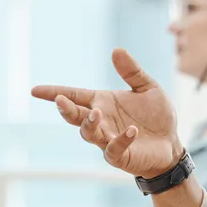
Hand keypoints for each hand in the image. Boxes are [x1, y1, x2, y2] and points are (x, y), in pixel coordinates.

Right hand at [32, 49, 184, 178]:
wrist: (170, 144)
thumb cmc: (156, 116)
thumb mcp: (148, 88)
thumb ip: (132, 72)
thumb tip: (116, 50)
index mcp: (102, 102)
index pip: (74, 96)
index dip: (54, 93)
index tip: (35, 90)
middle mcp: (101, 121)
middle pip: (75, 116)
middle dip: (66, 109)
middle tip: (60, 101)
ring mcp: (108, 140)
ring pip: (89, 133)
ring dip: (89, 124)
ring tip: (96, 113)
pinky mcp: (120, 155)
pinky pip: (114, 149)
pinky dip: (121, 140)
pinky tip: (131, 131)